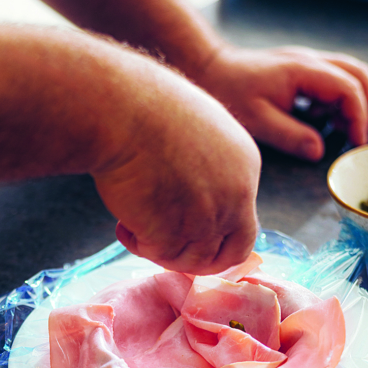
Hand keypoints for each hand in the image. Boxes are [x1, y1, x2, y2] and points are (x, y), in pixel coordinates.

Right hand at [92, 54, 260, 274]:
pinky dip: (138, 244)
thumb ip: (210, 166)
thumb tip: (194, 191)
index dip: (214, 233)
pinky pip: (158, 255)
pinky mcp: (173, 234)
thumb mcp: (200, 129)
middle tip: (169, 248)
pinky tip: (122, 224)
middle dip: (200, 259)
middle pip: (230, 252)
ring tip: (135, 225)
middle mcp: (235, 197)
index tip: (187, 229)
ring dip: (164, 250)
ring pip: (193, 261)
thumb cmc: (147, 107)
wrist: (122, 110)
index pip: (243, 221)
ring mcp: (206, 219)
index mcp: (245, 168)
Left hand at [197, 44, 367, 161]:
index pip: (347, 89)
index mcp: (303, 70)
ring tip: (361, 133)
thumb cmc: (229, 92)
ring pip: (350, 74)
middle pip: (359, 74)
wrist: (209, 67)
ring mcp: (307, 63)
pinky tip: (330, 125)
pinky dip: (340, 102)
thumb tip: (320, 152)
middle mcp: (310, 60)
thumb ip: (291, 137)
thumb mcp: (258, 121)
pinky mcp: (300, 71)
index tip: (358, 144)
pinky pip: (333, 81)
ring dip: (361, 101)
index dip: (359, 118)